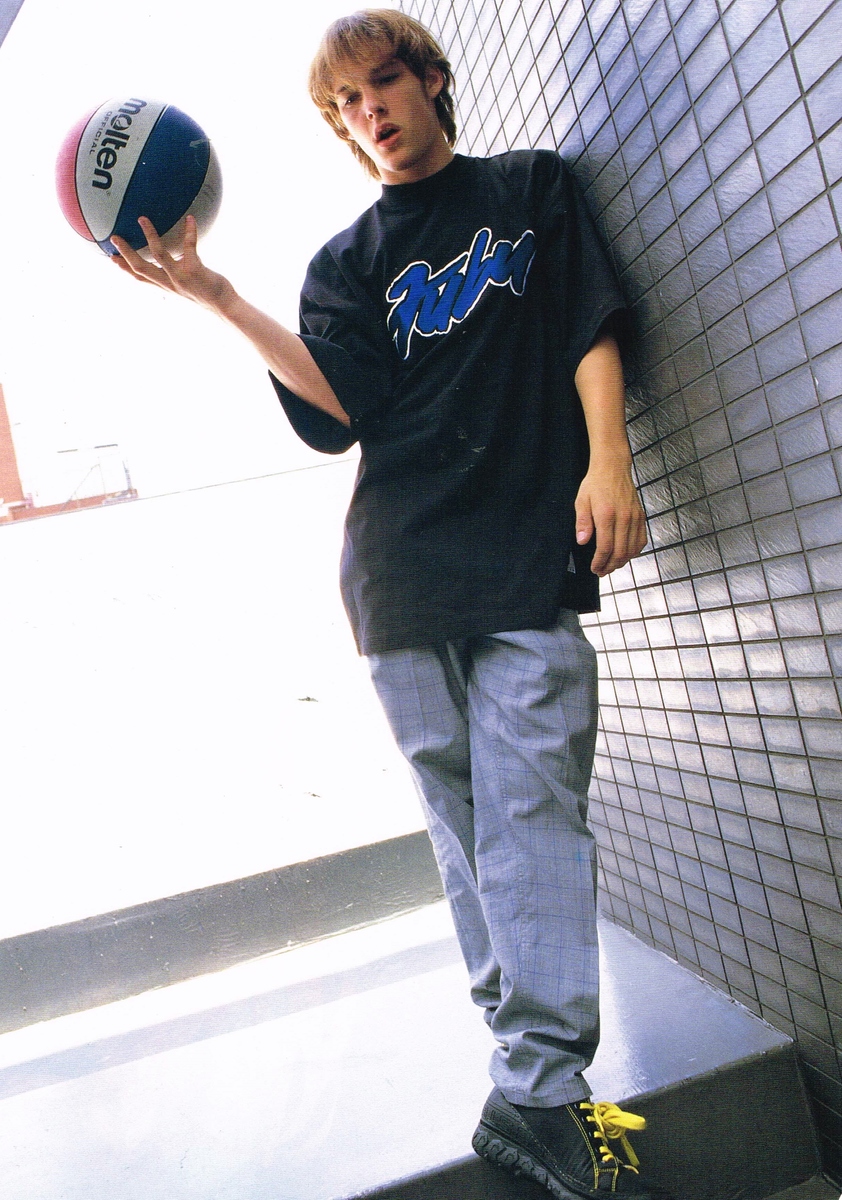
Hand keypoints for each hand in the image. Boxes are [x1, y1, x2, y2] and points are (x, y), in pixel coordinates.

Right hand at [110, 215, 232, 313]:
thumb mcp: (188, 284)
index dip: (124, 268)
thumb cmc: (209, 293)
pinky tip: (190, 219)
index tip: (111, 258)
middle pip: (140, 268)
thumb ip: (179, 272)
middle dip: (126, 253)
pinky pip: (189, 246)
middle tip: (114, 237)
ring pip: (158, 254)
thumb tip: (177, 257)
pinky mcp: (194, 270)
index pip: (140, 278)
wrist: (225, 306)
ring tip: (142, 218)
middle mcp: (170, 283)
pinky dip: (189, 231)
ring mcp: (180, 277)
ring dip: (149, 235)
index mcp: (166, 286)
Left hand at [574, 459, 646, 576]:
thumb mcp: (581, 501)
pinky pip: (641, 540)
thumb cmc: (596, 484)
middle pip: (620, 552)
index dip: (600, 562)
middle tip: (602, 571)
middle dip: (610, 566)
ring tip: (611, 566)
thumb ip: (582, 523)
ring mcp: (635, 518)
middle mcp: (624, 518)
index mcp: (607, 515)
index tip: (595, 568)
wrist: (613, 468)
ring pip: (632, 549)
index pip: (605, 547)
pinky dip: (634, 551)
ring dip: (622, 562)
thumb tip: (582, 541)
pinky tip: (625, 554)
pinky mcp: (641, 516)